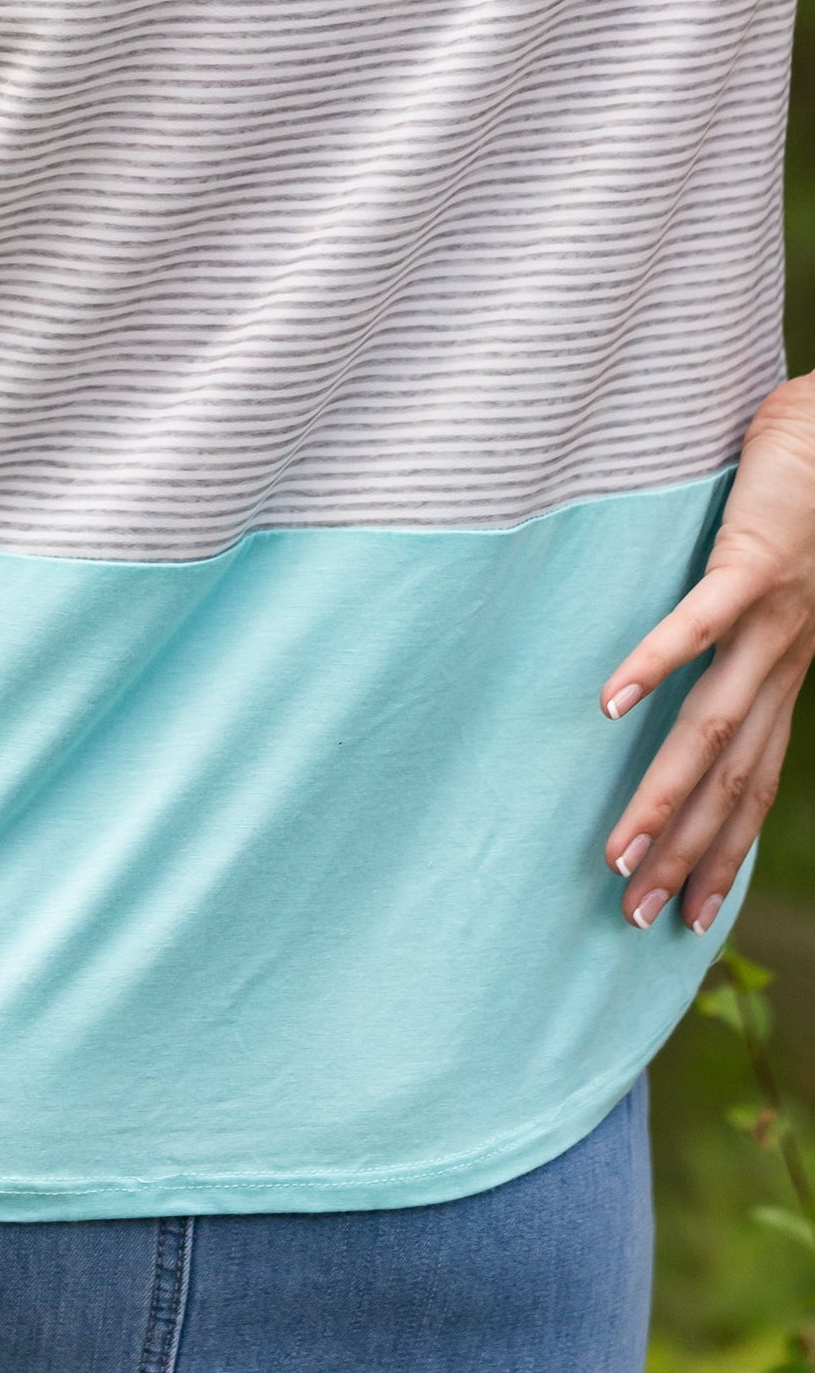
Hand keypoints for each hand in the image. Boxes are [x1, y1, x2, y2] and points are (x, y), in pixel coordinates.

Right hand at [602, 377, 814, 933]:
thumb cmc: (804, 488)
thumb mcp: (775, 577)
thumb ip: (732, 621)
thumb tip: (670, 667)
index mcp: (788, 668)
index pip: (755, 785)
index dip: (724, 854)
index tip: (685, 916)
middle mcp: (786, 658)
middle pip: (732, 780)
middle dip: (687, 855)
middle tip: (635, 916)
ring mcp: (773, 614)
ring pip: (714, 726)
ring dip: (666, 796)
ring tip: (618, 849)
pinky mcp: (753, 559)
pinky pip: (698, 622)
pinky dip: (654, 665)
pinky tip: (608, 702)